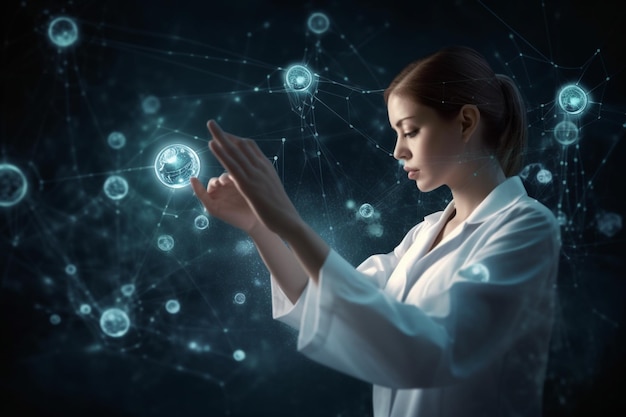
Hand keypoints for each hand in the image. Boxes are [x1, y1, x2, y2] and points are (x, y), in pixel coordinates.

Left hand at [204, 120, 302, 237]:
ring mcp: (254, 174)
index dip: (236, 139)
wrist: (289, 220)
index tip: (225, 135)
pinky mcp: (248, 185)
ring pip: (235, 151)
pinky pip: (232, 165)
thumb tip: (262, 176)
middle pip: (241, 144)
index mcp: (267, 166)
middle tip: (212, 124)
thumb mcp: (273, 188)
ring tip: (210, 125)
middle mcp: (261, 166)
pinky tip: (212, 145)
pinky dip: (221, 153)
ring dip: (221, 137)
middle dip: (226, 134)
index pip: (250, 146)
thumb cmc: (282, 209)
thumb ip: (266, 179)